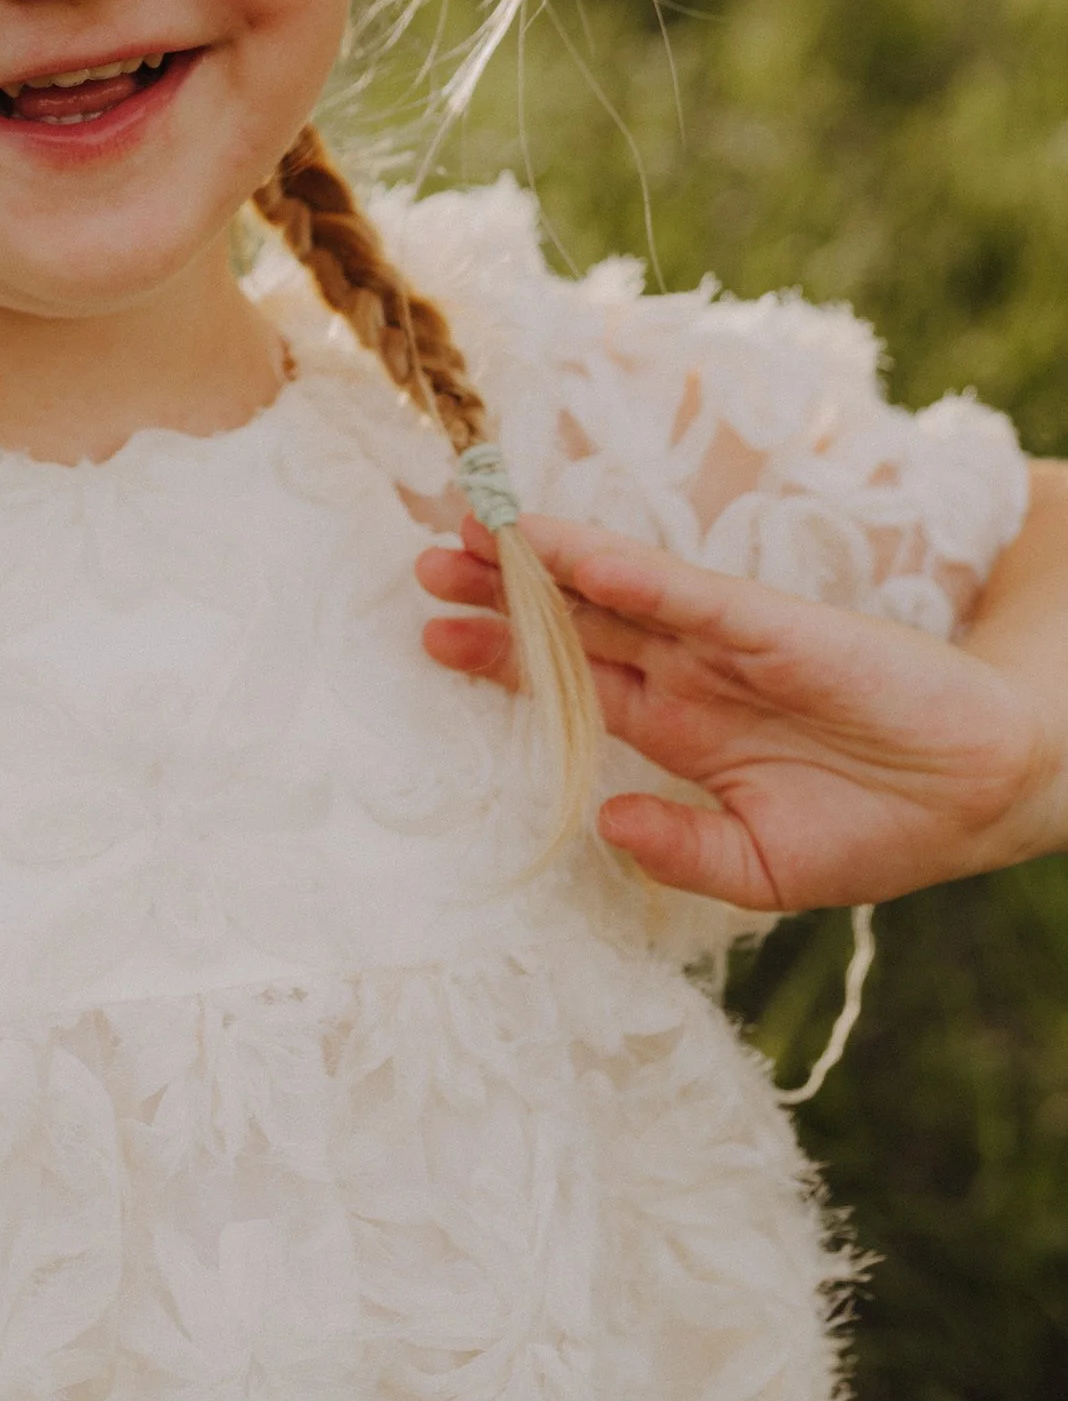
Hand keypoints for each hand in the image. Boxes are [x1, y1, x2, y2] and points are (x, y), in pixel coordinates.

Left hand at [418, 510, 1067, 910]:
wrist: (982, 793)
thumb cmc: (877, 828)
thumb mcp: (765, 866)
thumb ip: (682, 849)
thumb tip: (601, 823)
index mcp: (681, 729)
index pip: (572, 684)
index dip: (503, 660)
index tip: (430, 640)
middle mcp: (691, 674)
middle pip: (574, 625)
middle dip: (496, 598)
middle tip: (419, 567)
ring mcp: (726, 643)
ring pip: (614, 592)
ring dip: (541, 563)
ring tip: (465, 534)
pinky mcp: (772, 624)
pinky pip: (685, 593)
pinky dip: (628, 571)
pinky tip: (570, 554)